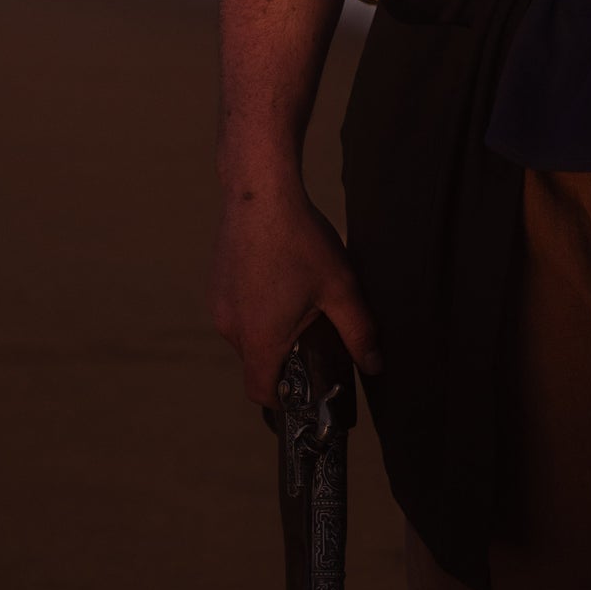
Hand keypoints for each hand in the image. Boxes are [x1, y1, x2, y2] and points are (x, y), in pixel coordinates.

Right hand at [212, 181, 381, 403]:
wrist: (261, 190)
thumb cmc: (300, 239)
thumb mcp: (340, 287)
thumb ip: (359, 332)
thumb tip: (374, 365)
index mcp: (260, 337)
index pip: (262, 393)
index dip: (284, 399)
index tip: (306, 387)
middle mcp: (231, 326)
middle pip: (256, 363)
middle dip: (283, 357)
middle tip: (313, 331)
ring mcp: (219, 303)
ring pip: (246, 334)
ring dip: (269, 329)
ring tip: (298, 297)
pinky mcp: (216, 282)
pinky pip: (237, 309)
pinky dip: (256, 306)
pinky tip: (280, 278)